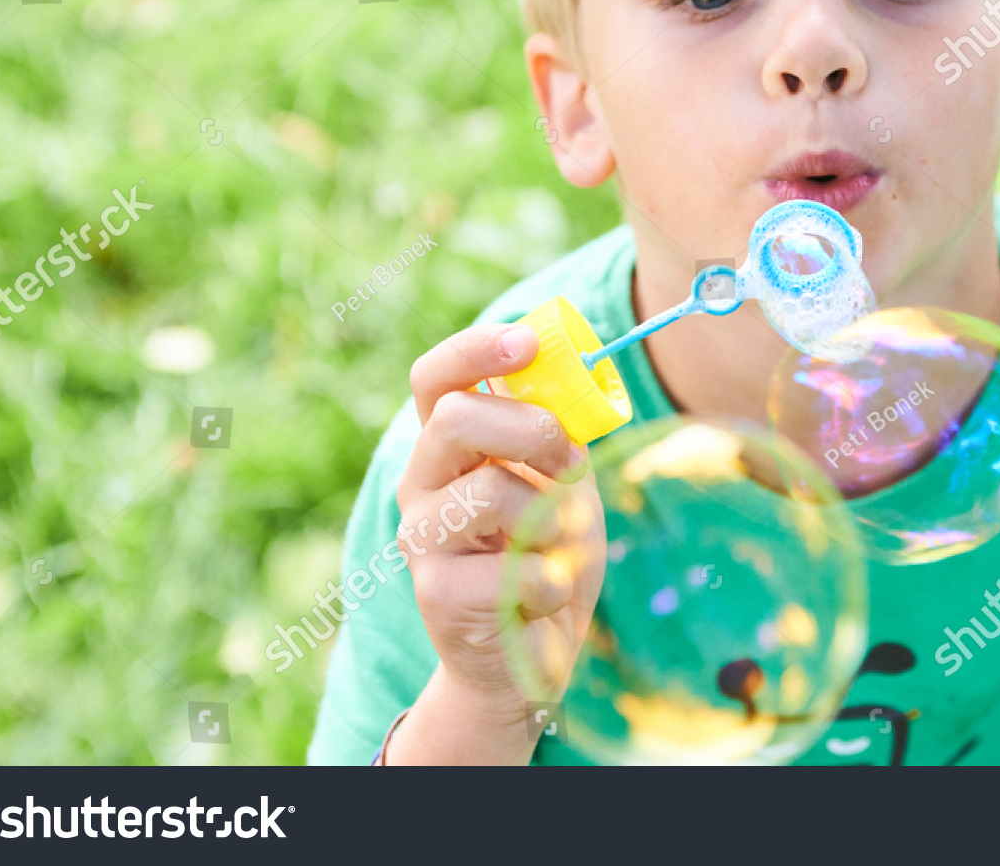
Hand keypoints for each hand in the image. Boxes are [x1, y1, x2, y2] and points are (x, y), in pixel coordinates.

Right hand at [388, 323, 605, 762]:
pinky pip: (521, 568)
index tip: (527, 342)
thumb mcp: (562, 480)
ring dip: (553, 519)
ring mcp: (422, 540)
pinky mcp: (438, 595)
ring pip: (492, 492)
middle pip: (458, 419)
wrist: (525, 656)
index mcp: (449, 447)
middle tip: (570, 464)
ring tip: (556, 547)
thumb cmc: (546, 554)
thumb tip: (577, 373)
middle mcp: (422, 484)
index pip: (435, 379)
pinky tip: (541, 597)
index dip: (475, 350)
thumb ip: (560, 430)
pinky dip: (554, 582)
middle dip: (534, 432)